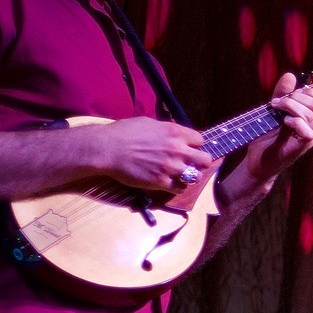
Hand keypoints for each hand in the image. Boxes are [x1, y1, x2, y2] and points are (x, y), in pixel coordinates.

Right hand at [94, 116, 213, 191]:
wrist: (107, 148)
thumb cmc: (124, 132)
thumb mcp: (149, 123)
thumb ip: (167, 130)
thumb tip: (174, 134)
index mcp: (175, 132)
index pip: (200, 140)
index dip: (195, 145)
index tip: (189, 148)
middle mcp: (177, 149)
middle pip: (205, 159)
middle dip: (200, 162)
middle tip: (192, 164)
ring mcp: (170, 167)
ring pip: (195, 176)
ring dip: (189, 176)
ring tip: (181, 175)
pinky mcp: (161, 182)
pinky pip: (180, 188)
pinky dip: (177, 187)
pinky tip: (170, 183)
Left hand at [241, 72, 312, 181]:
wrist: (256, 163)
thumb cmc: (265, 139)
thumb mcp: (272, 111)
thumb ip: (282, 94)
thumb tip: (290, 76)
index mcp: (308, 119)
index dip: (311, 92)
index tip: (290, 94)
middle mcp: (312, 127)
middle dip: (297, 96)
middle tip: (278, 103)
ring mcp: (308, 138)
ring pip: (312, 113)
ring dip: (291, 106)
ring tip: (276, 110)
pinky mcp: (301, 147)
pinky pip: (308, 131)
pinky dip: (294, 121)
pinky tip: (283, 123)